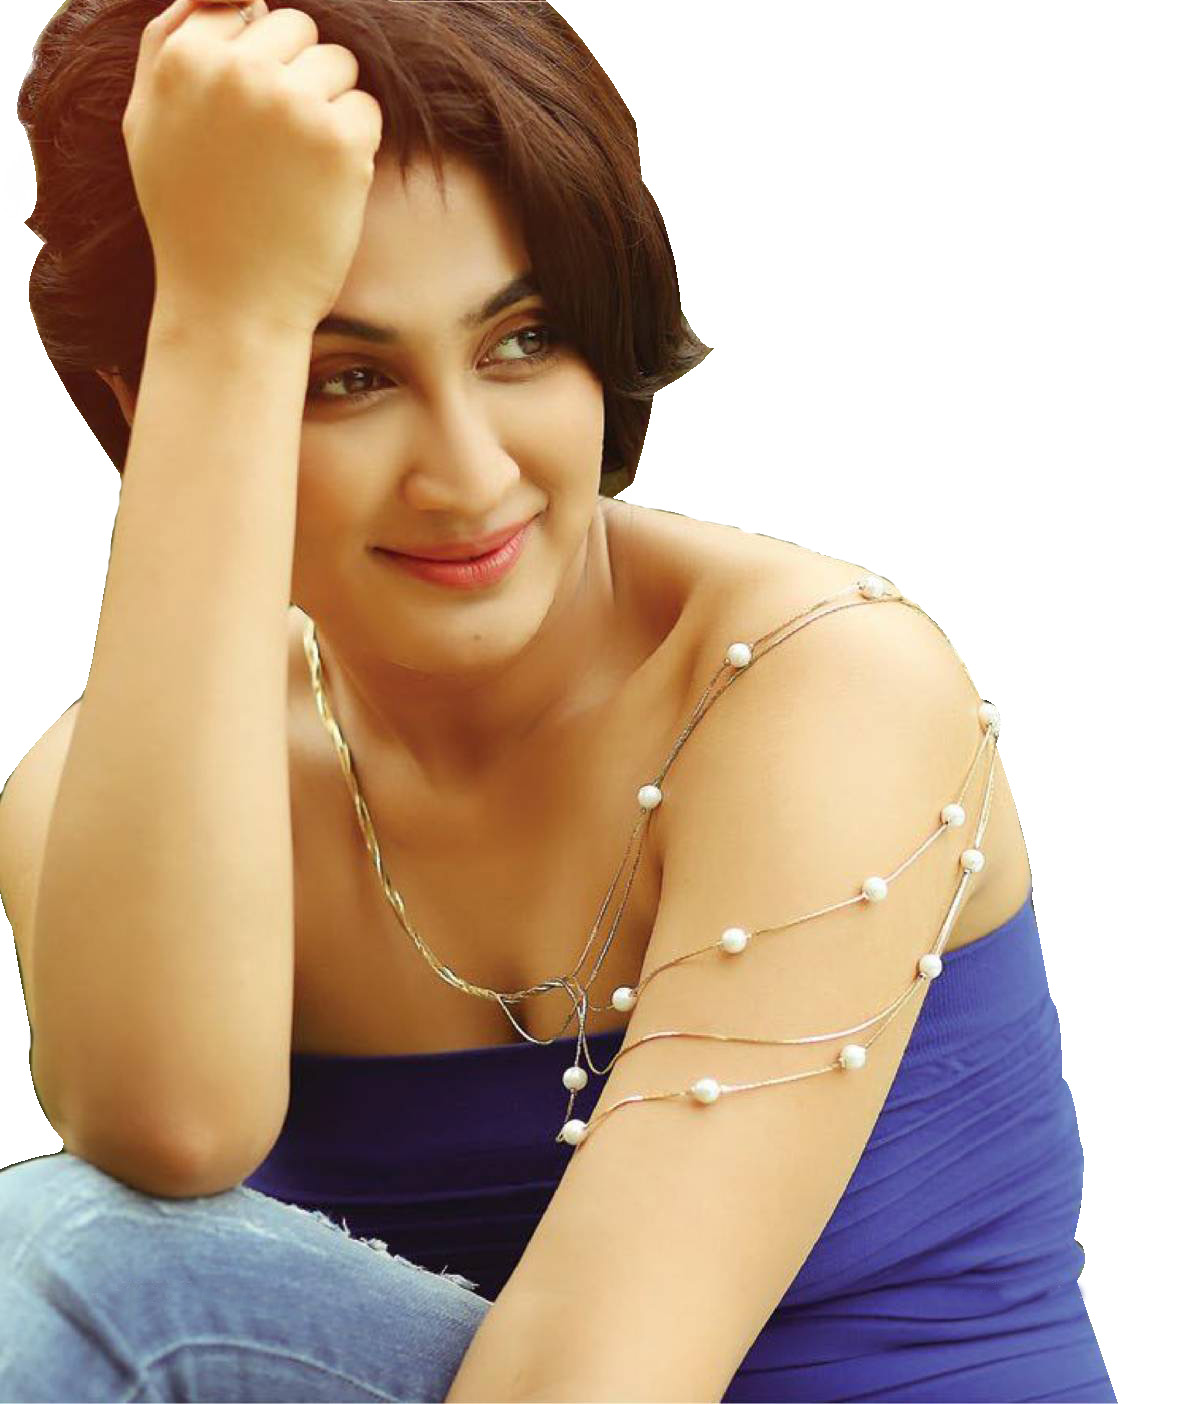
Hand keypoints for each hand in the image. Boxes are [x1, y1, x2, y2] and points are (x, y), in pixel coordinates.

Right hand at [122, 0, 383, 334]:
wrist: (231, 305)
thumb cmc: (190, 220)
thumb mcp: (149, 123)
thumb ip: (169, 44)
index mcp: (184, 58)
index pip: (245, 5)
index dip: (258, 58)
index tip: (252, 114)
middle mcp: (237, 70)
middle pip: (300, 29)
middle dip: (299, 76)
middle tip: (277, 147)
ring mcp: (292, 103)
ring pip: (340, 64)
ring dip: (331, 108)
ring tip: (298, 167)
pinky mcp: (341, 141)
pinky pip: (367, 109)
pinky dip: (356, 144)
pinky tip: (323, 185)